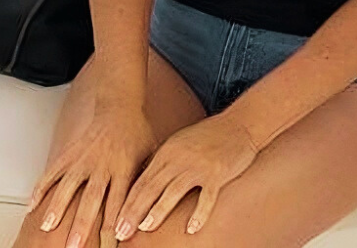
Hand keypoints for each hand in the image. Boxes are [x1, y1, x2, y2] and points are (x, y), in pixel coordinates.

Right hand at [28, 101, 157, 247]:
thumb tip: (152, 208)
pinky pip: (53, 171)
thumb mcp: (151, 154)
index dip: (116, 220)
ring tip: (47, 226)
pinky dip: (41, 188)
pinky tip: (32, 205)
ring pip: (68, 185)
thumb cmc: (137, 133)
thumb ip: (147, 180)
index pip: (120, 199)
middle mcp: (103, 164)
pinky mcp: (70, 152)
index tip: (113, 238)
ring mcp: (84, 158)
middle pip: (92, 198)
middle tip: (74, 245)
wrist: (119, 105)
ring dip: (57, 207)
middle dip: (82, 223)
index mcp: (125, 166)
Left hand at [116, 112, 258, 238]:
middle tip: (122, 231)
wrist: (240, 124)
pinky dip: (199, 213)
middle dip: (134, 211)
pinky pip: (206, 197)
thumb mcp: (180, 143)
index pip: (141, 181)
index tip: (116, 221)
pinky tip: (192, 228)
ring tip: (146, 227)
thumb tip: (141, 183)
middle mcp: (180, 158)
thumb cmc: (209, 136)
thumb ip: (162, 161)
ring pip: (173, 192)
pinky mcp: (218, 173)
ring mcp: (199, 166)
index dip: (127, 203)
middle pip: (152, 188)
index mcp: (168, 152)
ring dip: (158, 211)